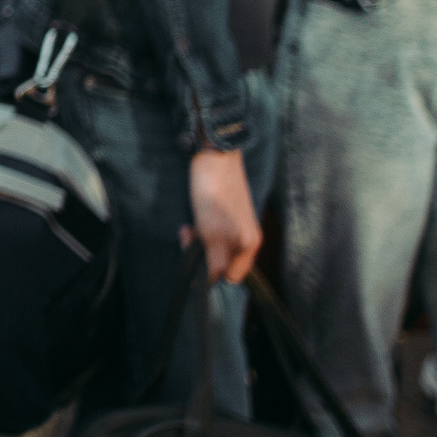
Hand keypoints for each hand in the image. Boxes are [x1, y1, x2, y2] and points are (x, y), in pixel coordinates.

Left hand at [185, 149, 260, 283]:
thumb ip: (215, 261)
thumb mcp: (212, 233)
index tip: (197, 263)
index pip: (234, 276)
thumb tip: (213, 282)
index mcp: (249, 244)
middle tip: (188, 240)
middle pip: (223, 262)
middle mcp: (246, 236)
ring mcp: (236, 225)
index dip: (214, 274)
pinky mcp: (225, 214)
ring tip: (187, 230)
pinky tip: (189, 223)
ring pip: (214, 247)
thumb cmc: (214, 195)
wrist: (214, 155)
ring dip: (198, 243)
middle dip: (202, 256)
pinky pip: (212, 233)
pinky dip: (200, 231)